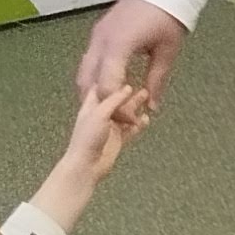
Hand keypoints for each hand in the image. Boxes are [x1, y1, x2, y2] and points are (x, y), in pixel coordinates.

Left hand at [33, 80, 150, 232]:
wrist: (86, 166)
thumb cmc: (88, 137)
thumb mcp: (100, 113)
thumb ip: (114, 100)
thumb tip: (128, 87)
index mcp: (91, 105)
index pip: (102, 87)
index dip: (113, 78)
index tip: (128, 68)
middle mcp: (101, 114)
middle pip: (116, 99)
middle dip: (128, 92)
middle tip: (142, 82)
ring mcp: (110, 127)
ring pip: (125, 113)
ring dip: (135, 106)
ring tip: (147, 97)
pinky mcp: (117, 140)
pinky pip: (130, 129)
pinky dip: (138, 124)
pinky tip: (147, 118)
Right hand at [79, 0, 189, 109]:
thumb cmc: (167, 16)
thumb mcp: (167, 51)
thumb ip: (157, 80)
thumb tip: (152, 108)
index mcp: (118, 46)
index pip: (106, 86)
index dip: (117, 107)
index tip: (132, 117)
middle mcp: (101, 42)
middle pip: (87, 83)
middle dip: (100, 104)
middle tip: (119, 116)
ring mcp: (96, 37)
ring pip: (83, 73)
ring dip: (94, 92)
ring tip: (113, 105)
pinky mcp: (97, 34)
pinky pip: (88, 62)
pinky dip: (94, 79)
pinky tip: (110, 87)